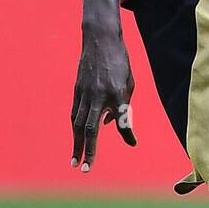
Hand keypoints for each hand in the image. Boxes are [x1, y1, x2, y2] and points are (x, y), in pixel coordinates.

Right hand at [71, 29, 135, 170]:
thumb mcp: (128, 82)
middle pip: (90, 128)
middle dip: (88, 150)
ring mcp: (84, 92)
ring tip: (75, 161)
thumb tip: (108, 125)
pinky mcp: (76, 90)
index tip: (133, 142)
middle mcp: (98, 95)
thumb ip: (122, 105)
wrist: (100, 39)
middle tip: (85, 169)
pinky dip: (76, 128)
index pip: (122, 119)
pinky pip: (75, 113)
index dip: (128, 133)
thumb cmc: (119, 61)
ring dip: (76, 144)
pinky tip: (76, 140)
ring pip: (78, 123)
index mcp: (116, 92)